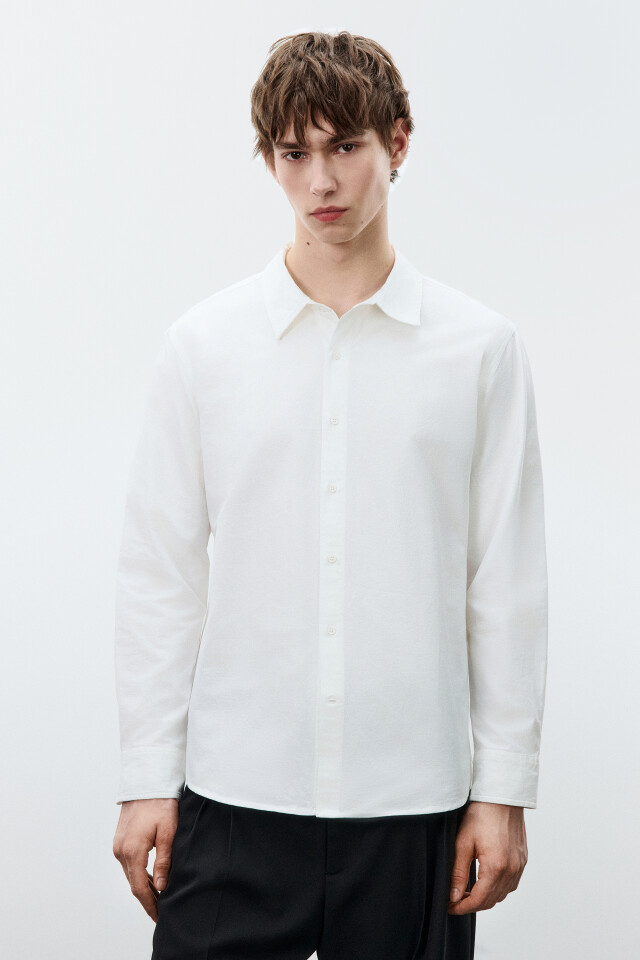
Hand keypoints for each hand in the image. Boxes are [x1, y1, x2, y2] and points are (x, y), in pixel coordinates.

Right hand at [113, 798, 178, 922]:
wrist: (148, 781)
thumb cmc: (161, 804)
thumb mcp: (168, 833)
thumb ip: (164, 861)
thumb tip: (162, 887)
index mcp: (132, 851)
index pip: (140, 888)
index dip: (150, 904)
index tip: (159, 916)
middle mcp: (120, 850)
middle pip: (133, 883)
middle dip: (147, 899)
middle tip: (162, 912)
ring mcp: (118, 845)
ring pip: (130, 874)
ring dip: (143, 886)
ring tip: (159, 898)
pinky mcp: (120, 840)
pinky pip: (129, 863)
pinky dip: (139, 874)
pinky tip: (151, 878)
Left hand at [447, 801, 527, 914]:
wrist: (501, 795)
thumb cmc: (480, 813)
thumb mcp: (463, 842)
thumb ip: (458, 872)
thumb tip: (453, 896)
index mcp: (496, 867)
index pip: (479, 900)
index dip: (462, 907)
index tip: (449, 907)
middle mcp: (512, 869)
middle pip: (491, 900)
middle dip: (472, 905)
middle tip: (454, 901)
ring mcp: (519, 865)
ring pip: (502, 894)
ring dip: (485, 897)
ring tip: (467, 892)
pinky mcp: (522, 859)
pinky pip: (511, 883)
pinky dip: (497, 888)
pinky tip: (485, 882)